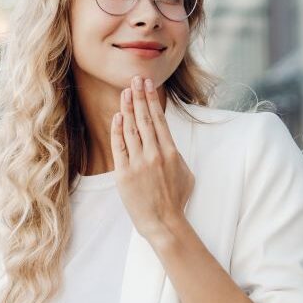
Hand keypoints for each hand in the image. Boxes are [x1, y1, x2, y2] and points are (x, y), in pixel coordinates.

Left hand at [111, 76, 194, 243]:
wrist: (164, 222)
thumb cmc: (176, 200)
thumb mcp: (185, 173)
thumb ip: (176, 155)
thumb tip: (169, 143)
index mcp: (171, 152)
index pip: (159, 120)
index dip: (152, 100)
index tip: (148, 85)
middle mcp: (155, 154)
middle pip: (145, 119)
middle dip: (140, 97)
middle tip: (135, 79)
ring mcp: (139, 163)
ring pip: (131, 129)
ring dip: (127, 108)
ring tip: (125, 92)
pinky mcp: (125, 173)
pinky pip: (119, 146)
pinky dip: (117, 130)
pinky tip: (118, 117)